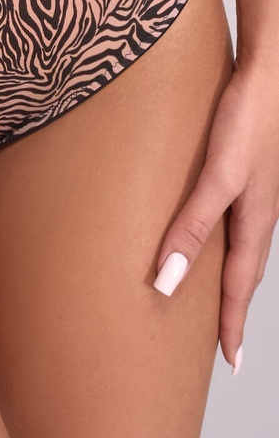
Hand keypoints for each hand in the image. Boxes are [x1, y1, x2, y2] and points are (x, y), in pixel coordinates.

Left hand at [152, 53, 278, 374]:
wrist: (268, 74)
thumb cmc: (247, 119)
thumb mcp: (218, 176)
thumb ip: (192, 226)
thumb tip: (168, 282)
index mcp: (255, 222)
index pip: (241, 288)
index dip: (232, 326)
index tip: (228, 364)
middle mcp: (257, 213)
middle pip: (243, 273)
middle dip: (232, 310)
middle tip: (220, 342)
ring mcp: (252, 192)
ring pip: (238, 247)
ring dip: (227, 278)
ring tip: (210, 298)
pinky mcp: (242, 172)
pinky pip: (232, 221)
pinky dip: (221, 242)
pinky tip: (206, 233)